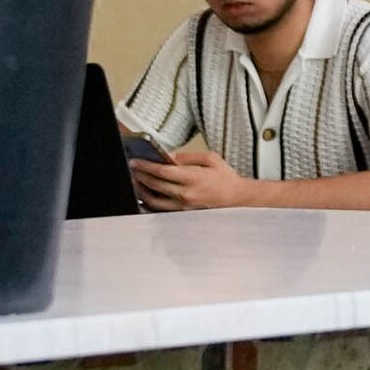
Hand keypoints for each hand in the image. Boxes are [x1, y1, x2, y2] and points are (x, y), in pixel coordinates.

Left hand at [132, 142, 256, 212]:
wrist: (236, 198)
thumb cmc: (225, 178)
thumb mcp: (211, 159)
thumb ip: (188, 156)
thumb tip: (169, 156)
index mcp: (192, 178)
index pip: (162, 171)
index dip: (146, 165)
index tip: (135, 161)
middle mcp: (185, 193)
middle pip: (154, 184)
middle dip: (140, 175)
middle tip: (132, 167)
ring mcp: (183, 205)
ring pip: (153, 199)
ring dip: (141, 189)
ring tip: (135, 180)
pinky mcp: (182, 212)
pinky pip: (160, 210)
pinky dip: (148, 203)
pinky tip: (143, 196)